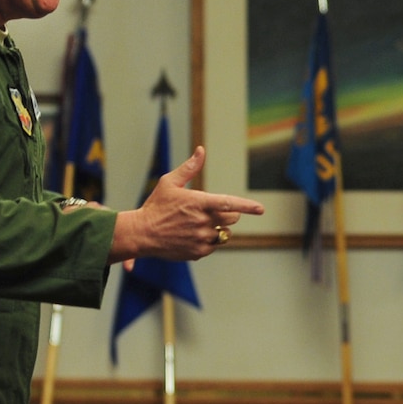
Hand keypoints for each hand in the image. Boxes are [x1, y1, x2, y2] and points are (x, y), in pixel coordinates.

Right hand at [111, 147, 263, 261]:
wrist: (142, 233)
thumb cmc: (156, 205)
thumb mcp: (169, 183)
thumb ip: (189, 168)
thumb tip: (201, 150)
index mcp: (198, 202)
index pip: (229, 204)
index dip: (247, 206)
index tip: (260, 209)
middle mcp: (203, 221)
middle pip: (232, 219)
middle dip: (229, 215)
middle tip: (213, 212)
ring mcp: (201, 238)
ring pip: (224, 234)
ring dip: (218, 229)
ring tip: (198, 225)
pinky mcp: (199, 252)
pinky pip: (214, 245)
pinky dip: (209, 240)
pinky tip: (192, 235)